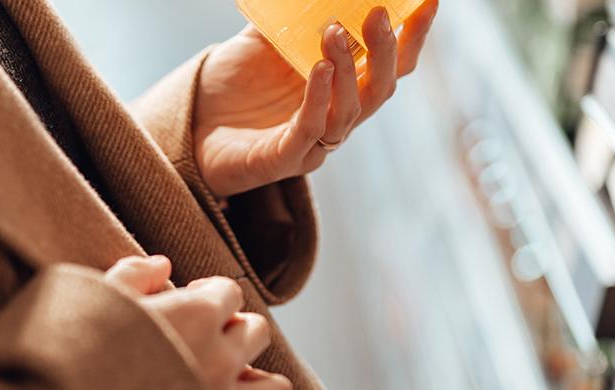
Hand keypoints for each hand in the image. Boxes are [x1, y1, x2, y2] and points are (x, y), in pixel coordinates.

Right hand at [105, 256, 290, 389]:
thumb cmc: (80, 349)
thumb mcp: (98, 300)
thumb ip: (134, 275)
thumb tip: (161, 264)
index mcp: (196, 316)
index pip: (230, 292)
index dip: (209, 292)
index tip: (188, 299)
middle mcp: (219, 358)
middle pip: (255, 330)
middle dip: (232, 328)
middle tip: (202, 336)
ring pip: (272, 382)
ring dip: (250, 373)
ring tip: (224, 374)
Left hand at [192, 0, 439, 196]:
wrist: (186, 125)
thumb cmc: (229, 86)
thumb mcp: (262, 40)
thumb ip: (289, 14)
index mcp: (341, 88)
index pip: (391, 64)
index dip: (413, 35)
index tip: (428, 0)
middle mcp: (335, 117)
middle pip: (381, 89)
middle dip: (387, 50)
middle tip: (379, 12)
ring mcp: (313, 143)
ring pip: (349, 112)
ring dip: (348, 69)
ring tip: (333, 32)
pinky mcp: (284, 160)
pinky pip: (310, 130)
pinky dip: (318, 98)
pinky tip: (317, 68)